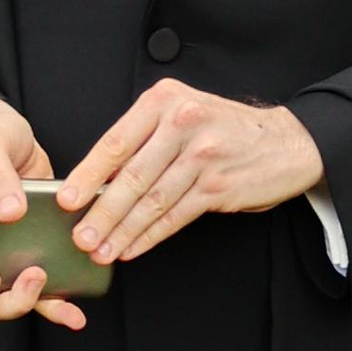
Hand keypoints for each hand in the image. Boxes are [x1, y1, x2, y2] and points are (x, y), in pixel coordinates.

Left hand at [58, 81, 324, 265]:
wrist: (284, 142)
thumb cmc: (225, 129)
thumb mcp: (184, 113)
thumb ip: (145, 137)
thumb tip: (99, 180)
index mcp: (164, 101)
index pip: (116, 141)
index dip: (88, 175)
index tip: (67, 199)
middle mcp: (183, 123)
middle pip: (131, 176)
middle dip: (101, 212)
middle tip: (80, 236)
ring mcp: (203, 155)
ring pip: (151, 200)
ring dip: (122, 231)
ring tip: (102, 250)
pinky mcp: (218, 186)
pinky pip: (175, 216)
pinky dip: (150, 236)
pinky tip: (133, 249)